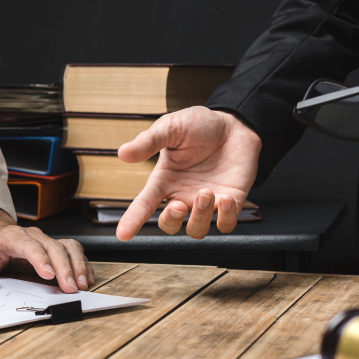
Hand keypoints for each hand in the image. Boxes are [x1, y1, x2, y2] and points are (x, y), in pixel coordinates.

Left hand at [0, 205, 92, 291]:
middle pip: (54, 247)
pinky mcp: (53, 248)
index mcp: (11, 237)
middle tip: (70, 288)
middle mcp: (32, 236)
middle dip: (64, 268)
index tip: (49, 275)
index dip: (40, 259)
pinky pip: (73, 251)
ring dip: (77, 265)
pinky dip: (82, 264)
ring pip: (68, 246)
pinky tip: (85, 279)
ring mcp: (45, 241)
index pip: (28, 245)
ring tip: (82, 285)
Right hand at [114, 106, 261, 240]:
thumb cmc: (200, 125)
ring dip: (201, 216)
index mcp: (164, 181)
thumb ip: (148, 141)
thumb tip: (122, 153)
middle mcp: (182, 196)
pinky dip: (226, 217)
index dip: (133, 220)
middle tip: (179, 205)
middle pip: (170, 225)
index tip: (123, 234)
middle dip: (172, 220)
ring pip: (197, 230)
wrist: (235, 124)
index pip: (144, 205)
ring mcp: (206, 203)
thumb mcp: (171, 127)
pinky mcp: (230, 202)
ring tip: (207, 192)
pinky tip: (226, 198)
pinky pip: (226, 225)